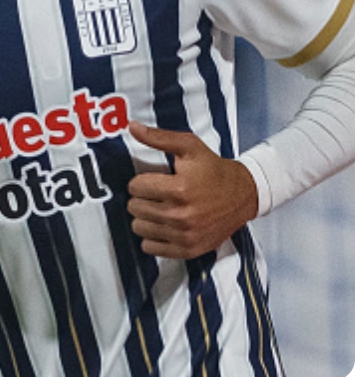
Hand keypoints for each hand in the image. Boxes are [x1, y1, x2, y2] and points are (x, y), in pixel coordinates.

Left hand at [127, 121, 258, 258]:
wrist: (243, 195)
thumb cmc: (213, 169)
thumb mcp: (189, 147)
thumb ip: (158, 137)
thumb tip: (131, 126)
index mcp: (180, 189)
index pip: (134, 187)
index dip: (141, 181)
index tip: (155, 180)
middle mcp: (181, 215)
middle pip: (134, 208)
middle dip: (142, 198)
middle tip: (157, 194)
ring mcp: (185, 235)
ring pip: (138, 227)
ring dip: (145, 217)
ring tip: (160, 208)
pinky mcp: (188, 250)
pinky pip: (150, 248)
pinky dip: (152, 237)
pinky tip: (163, 225)